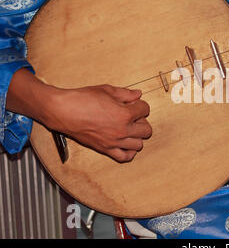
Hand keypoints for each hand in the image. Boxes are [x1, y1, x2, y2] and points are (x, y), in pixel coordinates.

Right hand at [7, 69, 151, 161]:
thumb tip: (138, 94)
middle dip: (142, 121)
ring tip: (129, 129)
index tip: (134, 104)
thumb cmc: (82, 99)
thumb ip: (126, 93)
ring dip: (137, 136)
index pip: (145, 110)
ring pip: (139, 145)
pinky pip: (125, 157)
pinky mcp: (105, 149)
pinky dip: (129, 152)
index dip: (141, 105)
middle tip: (133, 116)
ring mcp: (114, 142)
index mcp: (124, 114)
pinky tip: (126, 143)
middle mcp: (122, 130)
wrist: (63, 111)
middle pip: (146, 130)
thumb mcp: (107, 90)